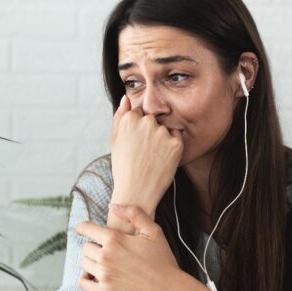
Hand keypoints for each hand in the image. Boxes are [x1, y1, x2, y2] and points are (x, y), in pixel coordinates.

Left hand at [75, 204, 180, 290]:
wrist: (169, 290)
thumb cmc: (162, 259)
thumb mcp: (154, 231)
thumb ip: (133, 214)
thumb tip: (112, 206)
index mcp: (115, 239)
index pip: (86, 229)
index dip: (83, 227)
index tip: (83, 229)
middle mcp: (106, 257)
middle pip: (86, 247)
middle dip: (94, 246)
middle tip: (105, 249)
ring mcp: (104, 276)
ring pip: (84, 263)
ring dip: (91, 261)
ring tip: (103, 263)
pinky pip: (83, 283)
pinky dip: (86, 278)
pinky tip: (95, 276)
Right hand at [110, 95, 183, 214]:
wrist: (136, 193)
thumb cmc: (123, 167)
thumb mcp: (115, 141)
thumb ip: (120, 116)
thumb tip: (126, 98)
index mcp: (130, 119)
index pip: (139, 113)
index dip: (137, 129)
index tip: (135, 143)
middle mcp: (147, 122)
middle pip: (152, 119)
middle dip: (150, 131)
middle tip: (144, 152)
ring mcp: (163, 133)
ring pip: (165, 128)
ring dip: (162, 138)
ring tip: (152, 157)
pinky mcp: (176, 144)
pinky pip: (176, 137)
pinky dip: (172, 145)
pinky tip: (162, 158)